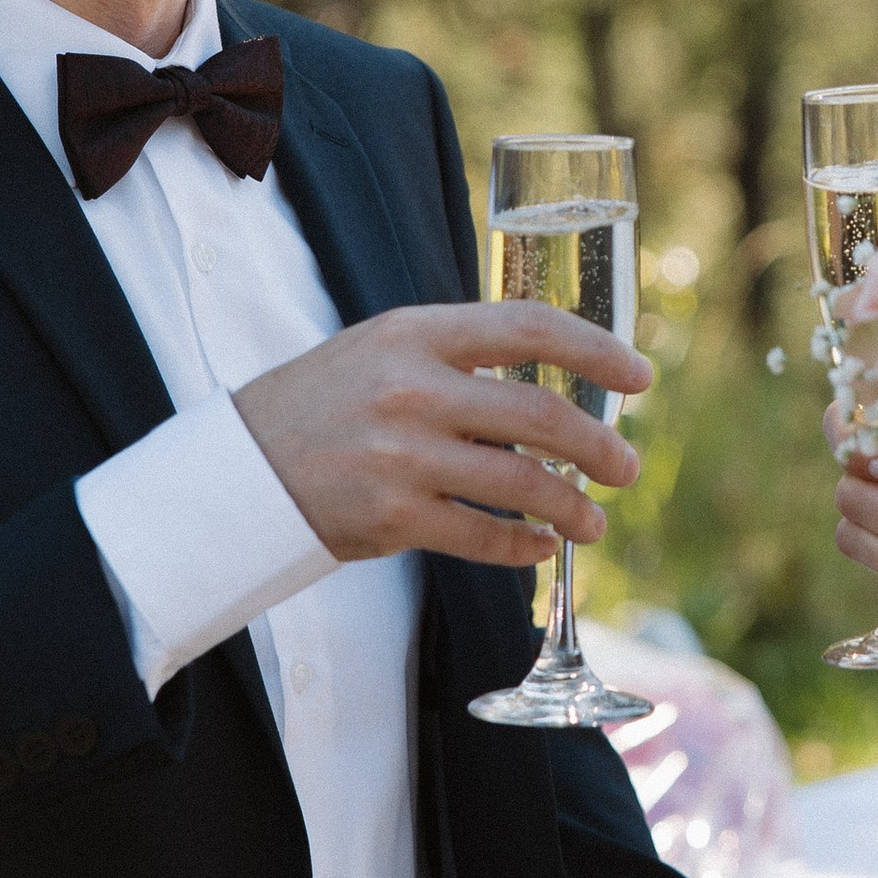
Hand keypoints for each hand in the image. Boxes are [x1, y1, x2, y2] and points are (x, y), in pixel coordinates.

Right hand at [233, 304, 651, 571]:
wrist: (237, 470)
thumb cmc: (321, 406)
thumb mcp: (381, 351)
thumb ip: (456, 356)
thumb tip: (550, 381)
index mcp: (415, 332)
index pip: (529, 328)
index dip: (596, 350)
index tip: (640, 377)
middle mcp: (412, 388)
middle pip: (540, 416)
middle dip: (599, 447)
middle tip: (627, 467)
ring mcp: (401, 455)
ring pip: (522, 483)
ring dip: (572, 507)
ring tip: (594, 522)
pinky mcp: (391, 517)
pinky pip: (483, 536)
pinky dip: (523, 547)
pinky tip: (540, 549)